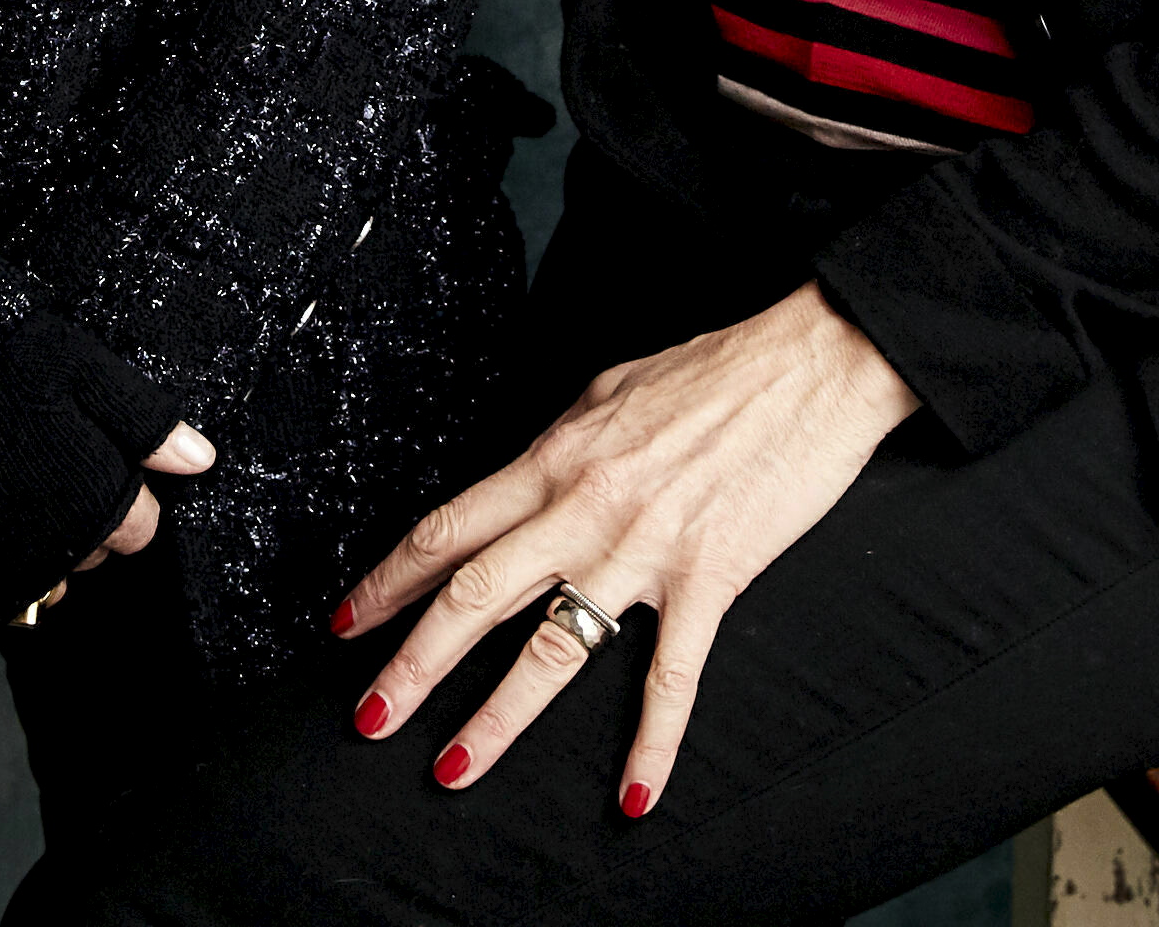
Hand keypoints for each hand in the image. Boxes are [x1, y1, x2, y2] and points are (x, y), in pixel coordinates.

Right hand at [0, 420, 215, 612]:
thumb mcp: (81, 368)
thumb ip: (144, 421)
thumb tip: (200, 461)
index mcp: (92, 504)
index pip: (135, 532)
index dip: (122, 498)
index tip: (98, 466)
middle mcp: (41, 552)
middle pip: (78, 563)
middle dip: (73, 528)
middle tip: (44, 472)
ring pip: (19, 590)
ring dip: (17, 558)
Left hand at [332, 283, 915, 814]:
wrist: (811, 363)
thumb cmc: (714, 370)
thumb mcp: (609, 392)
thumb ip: (560, 448)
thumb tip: (525, 482)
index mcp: (555, 458)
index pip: (449, 528)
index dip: (390, 581)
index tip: (347, 623)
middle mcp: (585, 507)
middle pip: (476, 595)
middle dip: (413, 664)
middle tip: (367, 717)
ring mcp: (645, 548)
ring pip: (553, 648)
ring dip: (496, 718)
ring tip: (452, 768)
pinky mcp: (709, 578)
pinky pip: (672, 677)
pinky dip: (652, 743)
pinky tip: (634, 794)